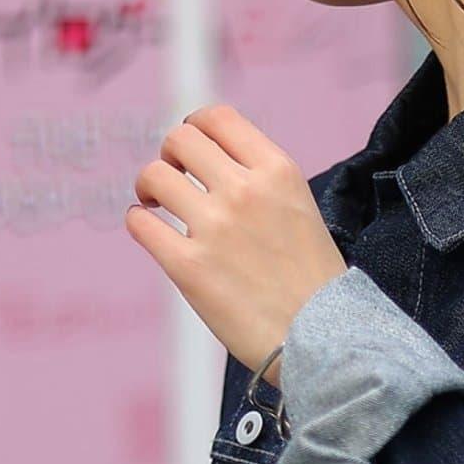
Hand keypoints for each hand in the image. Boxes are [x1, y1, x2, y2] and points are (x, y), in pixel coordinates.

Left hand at [127, 105, 346, 375]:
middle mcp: (244, 191)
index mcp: (277, 172)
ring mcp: (215, 227)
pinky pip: (141, 224)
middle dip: (171, 156)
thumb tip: (221, 173)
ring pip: (154, 177)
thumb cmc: (318, 290)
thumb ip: (266, 187)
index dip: (196, 127)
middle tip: (174, 180)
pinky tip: (151, 232)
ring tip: (155, 206)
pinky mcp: (189, 267)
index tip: (193, 151)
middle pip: (180, 140)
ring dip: (149, 187)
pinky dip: (139, 222)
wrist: (324, 345)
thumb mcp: (304, 215)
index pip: (217, 118)